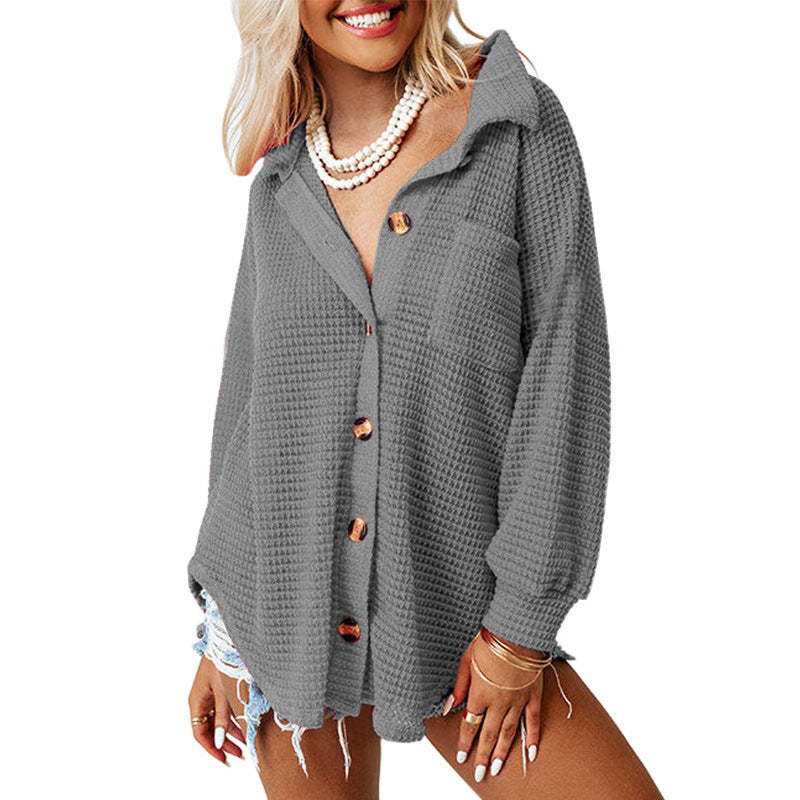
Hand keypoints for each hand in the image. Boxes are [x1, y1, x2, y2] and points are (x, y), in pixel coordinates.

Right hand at [188, 655, 245, 764]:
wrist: (228, 637)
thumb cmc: (223, 660)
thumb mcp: (223, 691)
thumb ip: (222, 716)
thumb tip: (219, 741)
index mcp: (196, 700)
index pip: (199, 733)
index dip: (211, 748)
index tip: (223, 759)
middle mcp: (202, 699)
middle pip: (209, 729)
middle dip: (223, 743)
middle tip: (237, 755)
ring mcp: (212, 694)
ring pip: (218, 720)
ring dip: (230, 733)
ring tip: (243, 745)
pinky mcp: (221, 688)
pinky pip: (225, 710)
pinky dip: (234, 720)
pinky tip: (243, 728)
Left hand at [449, 630, 545, 781]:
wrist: (516, 630)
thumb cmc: (489, 641)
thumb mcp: (466, 659)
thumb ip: (459, 685)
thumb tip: (449, 706)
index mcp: (480, 693)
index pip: (470, 724)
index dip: (465, 742)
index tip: (462, 758)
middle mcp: (498, 701)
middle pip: (488, 734)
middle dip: (482, 755)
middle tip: (480, 774)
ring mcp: (518, 700)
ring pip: (508, 732)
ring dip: (502, 752)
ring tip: (496, 768)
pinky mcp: (533, 695)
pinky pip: (533, 721)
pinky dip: (532, 737)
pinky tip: (530, 753)